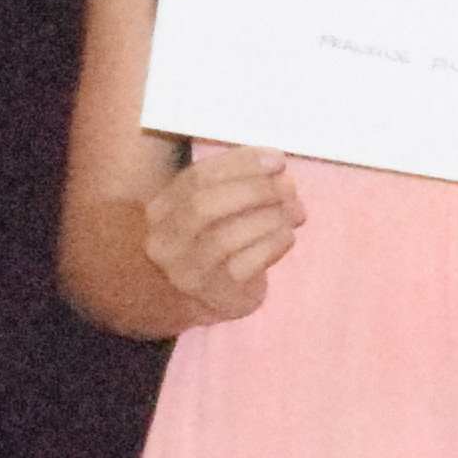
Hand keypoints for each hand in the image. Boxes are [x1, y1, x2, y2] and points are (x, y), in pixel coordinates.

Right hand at [137, 141, 302, 321]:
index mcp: (162, 209)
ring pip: (225, 237)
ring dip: (269, 217)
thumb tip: (278, 170)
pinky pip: (247, 264)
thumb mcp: (209, 209)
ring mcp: (187, 271)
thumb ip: (234, 185)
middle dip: (254, 190)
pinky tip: (287, 235)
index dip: (240, 164)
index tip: (277, 158)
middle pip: (204, 206)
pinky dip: (273, 243)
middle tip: (289, 185)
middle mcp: (165, 241)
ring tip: (295, 211)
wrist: (198, 298)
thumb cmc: (211, 242)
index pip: (196, 178)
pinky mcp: (216, 294)